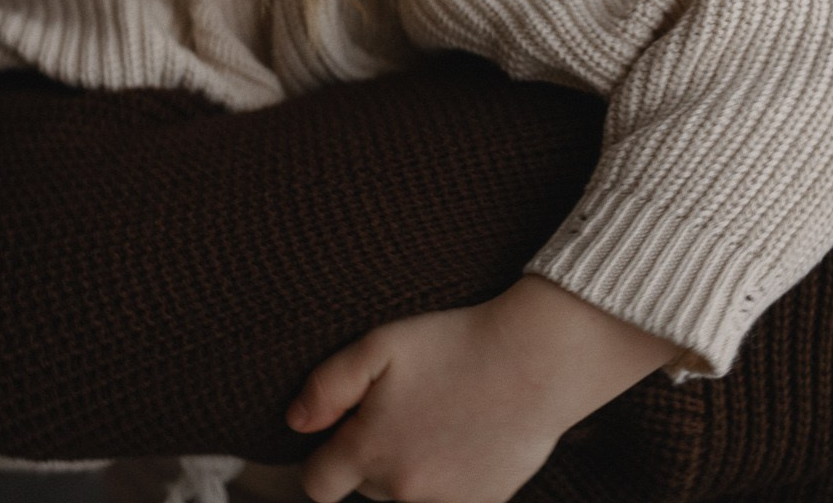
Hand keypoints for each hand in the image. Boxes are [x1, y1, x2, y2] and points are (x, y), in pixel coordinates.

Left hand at [284, 277, 680, 502]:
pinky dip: (446, 479)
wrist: (536, 361)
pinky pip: (446, 499)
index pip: (317, 484)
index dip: (322, 458)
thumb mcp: (377, 346)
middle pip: (364, 489)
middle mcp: (404, 490)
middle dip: (371, 458)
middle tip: (401, 411)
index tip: (341, 432)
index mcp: (369, 452)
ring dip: (407, 472)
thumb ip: (326, 388)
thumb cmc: (455, 345)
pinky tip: (461, 440)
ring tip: (433, 424)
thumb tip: (296, 423)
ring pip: (406, 497)